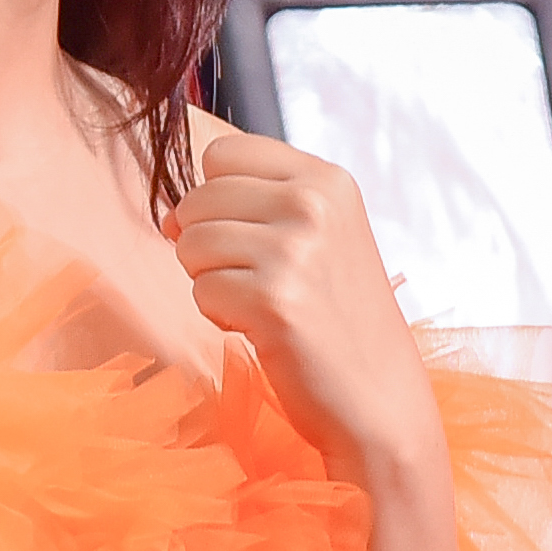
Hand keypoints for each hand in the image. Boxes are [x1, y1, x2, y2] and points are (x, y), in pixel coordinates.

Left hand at [165, 125, 440, 475]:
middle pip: (198, 198)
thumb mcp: (323, 235)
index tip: (243, 235)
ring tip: (262, 304)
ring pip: (192, 245)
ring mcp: (293, 250)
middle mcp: (313, 203)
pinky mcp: (272, 300)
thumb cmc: (339, 319)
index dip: (214, 197)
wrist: (379, 397)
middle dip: (208, 245)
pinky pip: (200, 292)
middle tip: (258, 281)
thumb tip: (172, 215)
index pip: (223, 153)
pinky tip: (264, 329)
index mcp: (327, 179)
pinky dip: (220, 317)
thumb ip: (260, 204)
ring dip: (212, 282)